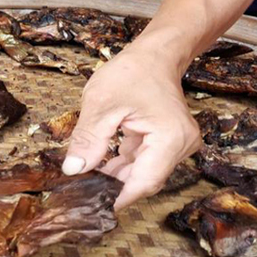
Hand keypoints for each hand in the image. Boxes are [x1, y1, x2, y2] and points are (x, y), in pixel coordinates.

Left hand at [62, 48, 200, 209]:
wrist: (154, 53)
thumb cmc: (132, 71)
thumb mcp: (101, 102)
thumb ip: (88, 138)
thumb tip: (73, 169)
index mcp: (171, 138)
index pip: (143, 183)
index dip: (116, 196)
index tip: (91, 203)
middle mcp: (182, 145)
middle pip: (144, 179)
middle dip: (114, 184)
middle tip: (84, 186)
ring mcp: (179, 145)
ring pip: (144, 172)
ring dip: (118, 173)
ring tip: (90, 171)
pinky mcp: (171, 142)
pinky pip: (146, 161)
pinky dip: (125, 163)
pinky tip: (104, 161)